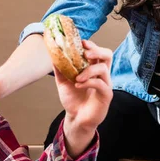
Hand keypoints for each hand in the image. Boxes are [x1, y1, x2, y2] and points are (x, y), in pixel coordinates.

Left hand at [57, 40, 112, 157]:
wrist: (76, 118)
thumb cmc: (73, 99)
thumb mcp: (63, 82)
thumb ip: (59, 69)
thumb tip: (52, 55)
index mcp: (93, 68)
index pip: (97, 51)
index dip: (91, 45)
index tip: (81, 42)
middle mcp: (102, 74)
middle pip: (107, 55)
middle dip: (96, 50)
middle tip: (85, 53)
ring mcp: (105, 84)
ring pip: (103, 68)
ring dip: (88, 70)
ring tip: (77, 77)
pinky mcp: (106, 95)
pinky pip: (100, 84)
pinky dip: (88, 82)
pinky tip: (78, 85)